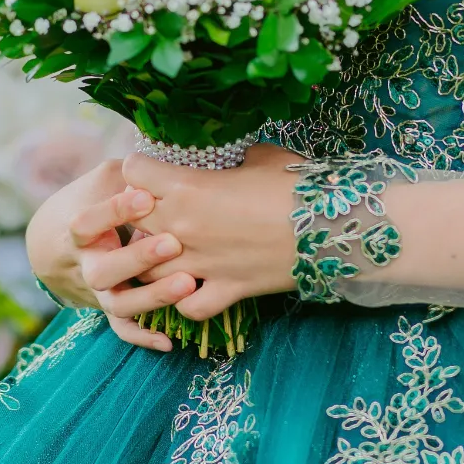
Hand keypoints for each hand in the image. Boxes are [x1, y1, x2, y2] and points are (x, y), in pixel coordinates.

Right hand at [24, 158, 195, 351]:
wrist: (57, 242)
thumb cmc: (92, 200)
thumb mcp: (102, 180)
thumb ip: (126, 175)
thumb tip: (156, 166)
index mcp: (79, 231)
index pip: (87, 223)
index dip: (114, 211)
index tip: (144, 197)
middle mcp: (87, 266)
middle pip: (104, 271)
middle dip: (138, 258)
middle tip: (173, 243)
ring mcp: (99, 292)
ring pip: (119, 305)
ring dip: (152, 297)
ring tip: (188, 283)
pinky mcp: (111, 308)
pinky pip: (124, 329)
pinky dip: (143, 337)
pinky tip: (170, 341)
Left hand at [118, 142, 302, 322]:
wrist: (331, 227)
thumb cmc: (297, 185)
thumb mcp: (264, 156)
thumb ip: (236, 157)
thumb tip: (234, 158)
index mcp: (187, 187)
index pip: (133, 171)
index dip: (141, 169)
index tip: (155, 172)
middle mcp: (182, 227)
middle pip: (132, 221)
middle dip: (140, 215)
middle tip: (160, 211)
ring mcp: (200, 264)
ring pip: (148, 271)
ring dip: (155, 262)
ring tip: (172, 252)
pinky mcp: (224, 291)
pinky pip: (187, 307)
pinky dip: (185, 301)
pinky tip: (195, 287)